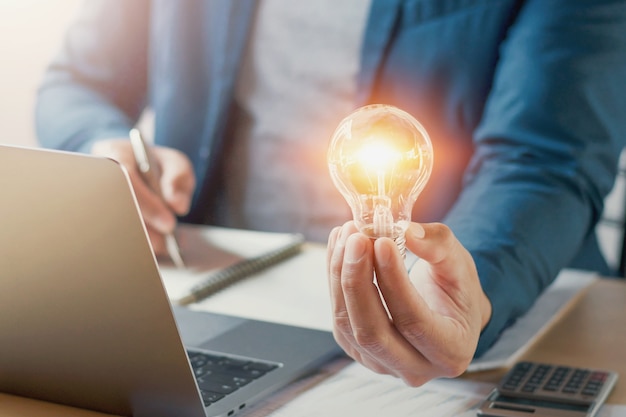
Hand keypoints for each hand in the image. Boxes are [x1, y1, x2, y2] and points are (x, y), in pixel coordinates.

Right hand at [91, 139, 195, 254]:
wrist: (130, 163)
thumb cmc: (154, 163)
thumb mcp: (174, 162)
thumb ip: (179, 178)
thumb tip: (177, 205)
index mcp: (117, 153)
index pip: (128, 181)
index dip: (149, 206)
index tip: (169, 224)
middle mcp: (98, 174)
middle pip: (115, 208)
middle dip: (144, 229)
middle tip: (166, 243)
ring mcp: (92, 195)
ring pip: (111, 225)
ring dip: (140, 240)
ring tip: (163, 247)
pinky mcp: (94, 214)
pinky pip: (111, 233)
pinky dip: (135, 244)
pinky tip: (153, 248)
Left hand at [327, 221, 491, 385]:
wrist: (447, 313)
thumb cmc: (457, 290)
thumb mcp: (460, 264)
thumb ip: (439, 246)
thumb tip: (406, 232)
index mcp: (451, 351)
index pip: (414, 321)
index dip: (393, 281)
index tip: (381, 242)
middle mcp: (417, 369)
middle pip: (373, 332)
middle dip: (357, 280)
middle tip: (356, 238)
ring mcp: (383, 364)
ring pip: (348, 325)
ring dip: (341, 275)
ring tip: (346, 235)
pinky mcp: (359, 352)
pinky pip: (339, 319)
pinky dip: (334, 280)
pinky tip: (340, 248)